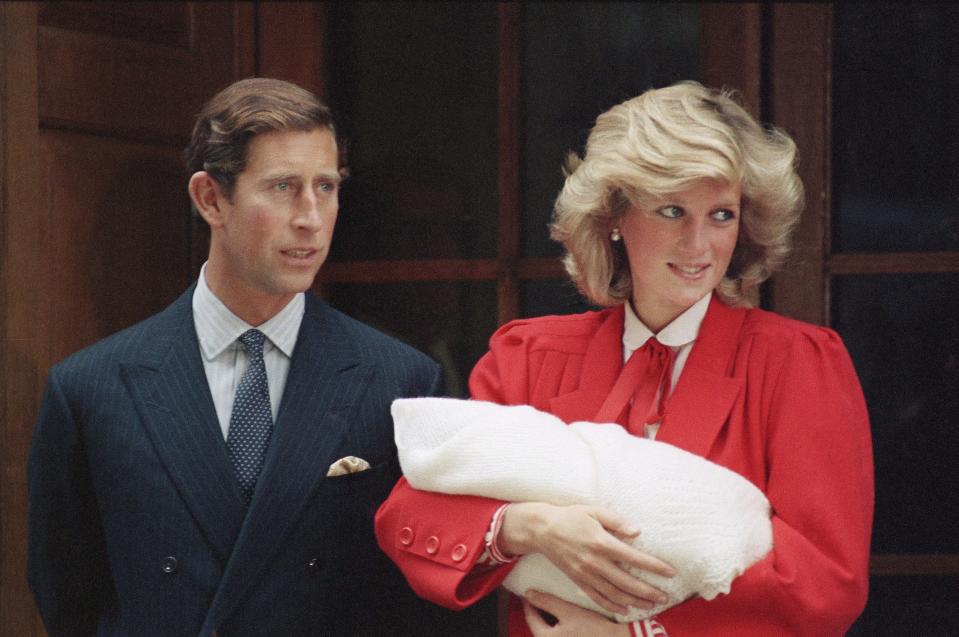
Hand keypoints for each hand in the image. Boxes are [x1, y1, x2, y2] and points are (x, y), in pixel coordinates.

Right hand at [499, 502, 674, 614]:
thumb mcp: (594, 511)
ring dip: (634, 601)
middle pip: (626, 581)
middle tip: (665, 596)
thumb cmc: (571, 517)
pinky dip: (612, 606)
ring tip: (651, 604)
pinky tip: (625, 608)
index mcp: (601, 542)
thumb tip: (637, 531)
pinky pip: (596, 597)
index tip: (670, 572)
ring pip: (614, 593)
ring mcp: (585, 573)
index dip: (654, 566)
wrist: (542, 529)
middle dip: (648, 591)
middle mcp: (594, 561)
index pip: (634, 558)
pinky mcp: (577, 580)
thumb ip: (617, 521)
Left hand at [522, 590, 629, 636]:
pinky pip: (560, 636)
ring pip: (549, 632)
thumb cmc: (593, 628)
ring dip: (549, 620)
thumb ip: (547, 602)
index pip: (531, 618)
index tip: (528, 592)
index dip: (529, 603)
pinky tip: (565, 620)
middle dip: (538, 612)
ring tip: (552, 606)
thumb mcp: (568, 611)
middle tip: (539, 597)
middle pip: (539, 627)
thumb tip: (528, 593)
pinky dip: (559, 628)